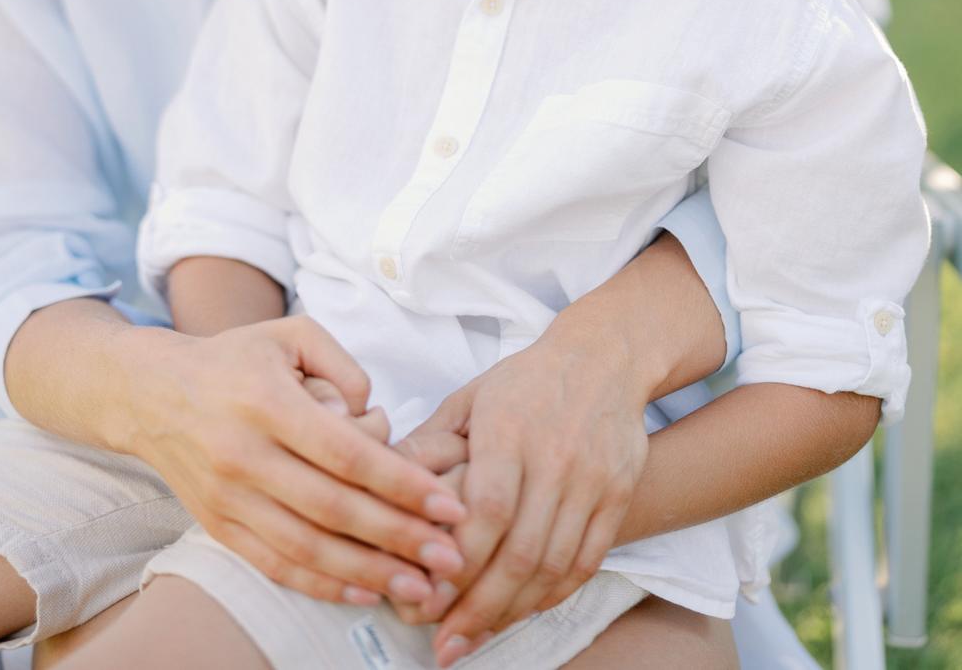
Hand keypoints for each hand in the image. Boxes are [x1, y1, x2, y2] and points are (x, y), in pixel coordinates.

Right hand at [128, 314, 466, 608]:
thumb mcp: (291, 333)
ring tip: (421, 587)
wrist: (151, 393)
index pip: (345, 452)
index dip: (401, 483)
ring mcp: (228, 497)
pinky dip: (321, 584)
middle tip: (452, 556)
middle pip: (333, 508)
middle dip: (399, 537)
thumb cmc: (235, 359)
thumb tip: (374, 413)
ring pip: (306, 547)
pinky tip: (364, 592)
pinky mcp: (218, 526)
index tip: (449, 503)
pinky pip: (275, 564)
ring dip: (369, 573)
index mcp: (267, 401)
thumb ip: (342, 363)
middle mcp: (244, 454)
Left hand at [400, 326, 649, 667]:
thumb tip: (380, 483)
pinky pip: (587, 559)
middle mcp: (555, 458)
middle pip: (521, 550)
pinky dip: (555, 593)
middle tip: (447, 644)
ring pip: (554, 564)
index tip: (429, 598)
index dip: (460, 561)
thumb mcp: (470, 397)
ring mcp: (591, 479)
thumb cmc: (526, 380)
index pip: (489, 510)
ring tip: (478, 636)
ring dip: (514, 610)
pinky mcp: (617, 494)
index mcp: (510, 430)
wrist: (605, 357)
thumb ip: (429, 444)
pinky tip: (524, 610)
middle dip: (480, 607)